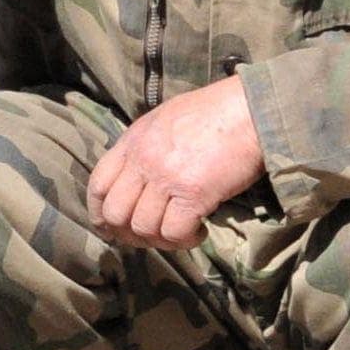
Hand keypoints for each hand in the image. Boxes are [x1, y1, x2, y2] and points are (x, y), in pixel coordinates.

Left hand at [86, 75, 264, 250]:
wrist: (251, 109)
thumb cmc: (215, 113)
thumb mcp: (164, 121)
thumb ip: (146, 147)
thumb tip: (141, 178)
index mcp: (132, 142)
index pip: (98, 185)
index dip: (99, 213)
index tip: (111, 229)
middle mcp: (142, 160)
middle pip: (115, 213)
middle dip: (129, 234)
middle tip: (152, 238)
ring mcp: (165, 177)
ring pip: (143, 227)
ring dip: (161, 240)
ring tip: (182, 234)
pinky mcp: (194, 194)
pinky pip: (174, 232)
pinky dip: (185, 240)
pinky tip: (199, 232)